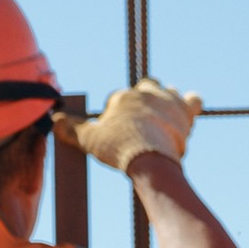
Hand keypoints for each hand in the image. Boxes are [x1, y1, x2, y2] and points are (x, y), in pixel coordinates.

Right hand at [57, 80, 202, 173]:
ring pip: (168, 92)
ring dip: (166, 102)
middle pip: (145, 88)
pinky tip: (190, 110)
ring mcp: (166, 100)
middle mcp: (145, 92)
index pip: (119, 100)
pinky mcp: (185, 111)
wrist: (149, 159)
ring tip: (163, 118)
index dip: (119, 116)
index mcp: (121, 97)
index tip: (120, 132)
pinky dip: (192, 104)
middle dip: (143, 101)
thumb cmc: (119, 149)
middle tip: (142, 122)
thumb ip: (73, 129)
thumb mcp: (90, 140)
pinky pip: (194, 100)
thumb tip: (54, 119)